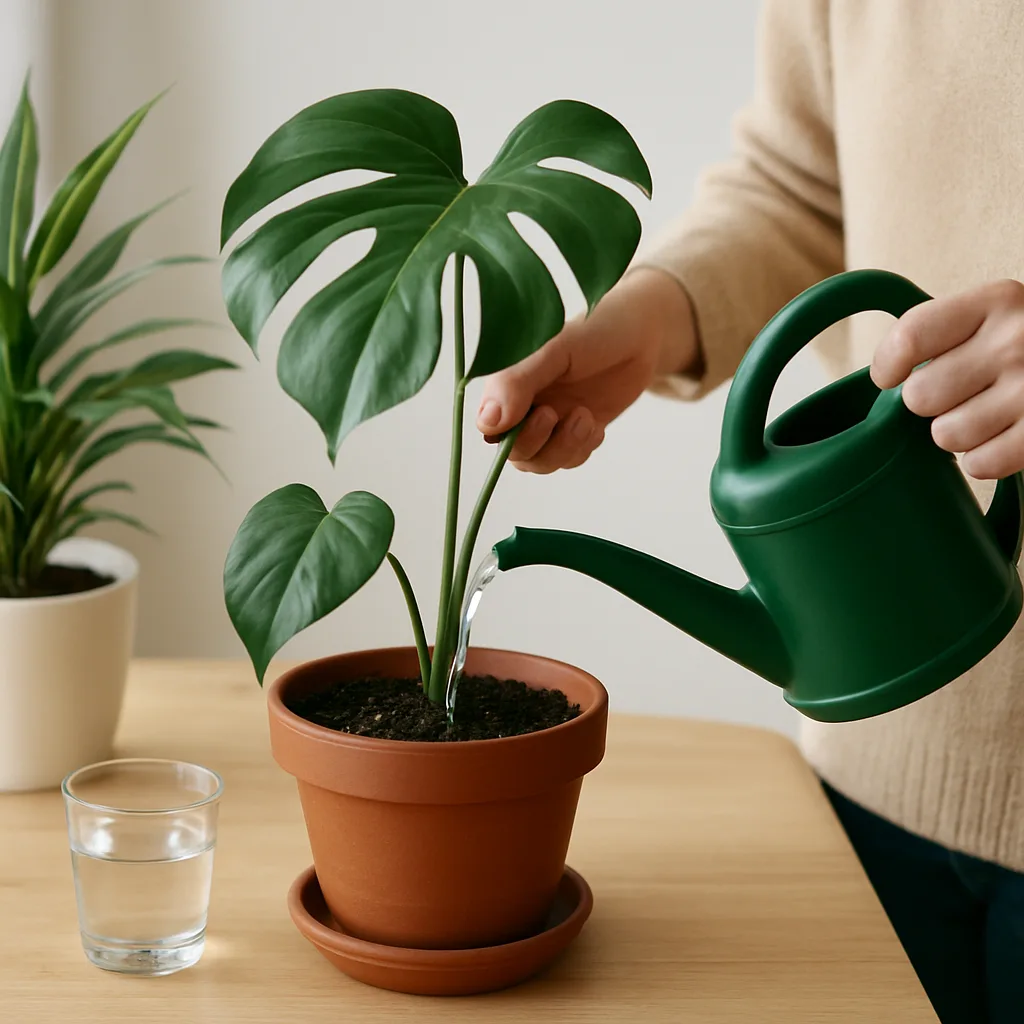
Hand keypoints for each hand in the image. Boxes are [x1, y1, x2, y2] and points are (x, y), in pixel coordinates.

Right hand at [475, 268, 698, 472]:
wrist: (640, 333)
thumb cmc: (595, 329)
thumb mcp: (554, 350)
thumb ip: (517, 382)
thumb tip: (487, 422)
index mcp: (507, 382)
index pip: (489, 423)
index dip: (506, 432)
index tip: (539, 413)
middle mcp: (523, 405)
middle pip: (514, 451)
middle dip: (537, 442)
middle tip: (556, 414)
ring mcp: (549, 421)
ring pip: (540, 462)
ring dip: (564, 448)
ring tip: (586, 417)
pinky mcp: (574, 432)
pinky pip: (567, 460)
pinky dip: (581, 448)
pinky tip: (596, 424)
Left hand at [871, 279, 1023, 478]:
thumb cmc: (1022, 344)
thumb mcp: (992, 316)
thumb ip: (941, 335)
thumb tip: (885, 379)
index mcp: (995, 302)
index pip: (909, 338)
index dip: (887, 366)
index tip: (890, 376)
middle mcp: (1016, 340)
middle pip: (919, 396)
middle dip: (930, 403)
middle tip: (958, 395)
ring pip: (945, 435)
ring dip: (956, 433)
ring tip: (983, 415)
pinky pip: (980, 464)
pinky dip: (984, 459)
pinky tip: (1000, 437)